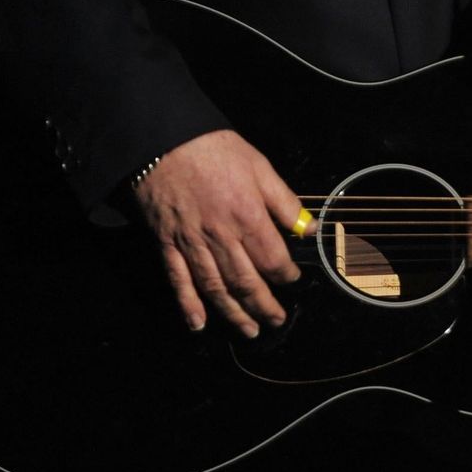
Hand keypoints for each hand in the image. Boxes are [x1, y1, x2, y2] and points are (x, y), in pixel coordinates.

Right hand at [132, 129, 304, 337]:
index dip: (286, 274)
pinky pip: (178, 281)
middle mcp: (220, 236)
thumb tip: (308, 227)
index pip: (272, 258)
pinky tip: (198, 325)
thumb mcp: (259, 166)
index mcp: (247, 216)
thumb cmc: (215, 149)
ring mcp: (191, 243)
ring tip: (249, 331)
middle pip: (245, 281)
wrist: (162, 141)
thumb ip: (284, 200)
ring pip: (215, 288)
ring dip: (233, 314)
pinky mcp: (167, 244)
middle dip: (263, 305)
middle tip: (277, 321)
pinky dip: (188, 305)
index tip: (293, 281)